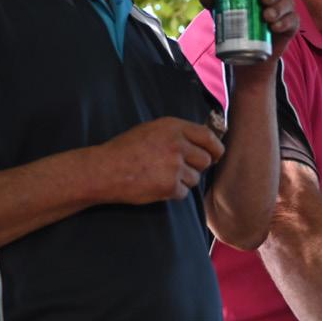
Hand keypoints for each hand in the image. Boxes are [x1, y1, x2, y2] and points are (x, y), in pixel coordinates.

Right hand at [91, 117, 225, 204]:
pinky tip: (156, 186)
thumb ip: (176, 133)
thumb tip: (202, 141)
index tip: (216, 155)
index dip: (216, 147)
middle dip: (197, 167)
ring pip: (195, 178)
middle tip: (179, 169)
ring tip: (161, 176)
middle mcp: (177, 144)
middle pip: (205, 160)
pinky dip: (173, 193)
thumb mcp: (151, 130)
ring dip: (183, 181)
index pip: (208, 136)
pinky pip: (183, 193)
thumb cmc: (125, 150)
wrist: (104, 170)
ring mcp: (174, 165)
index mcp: (173, 127)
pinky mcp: (170, 185)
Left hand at [198, 0, 298, 74]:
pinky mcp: (290, 26)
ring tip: (266, 16)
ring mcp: (286, 9)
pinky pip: (292, 21)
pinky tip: (275, 26)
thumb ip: (215, 0)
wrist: (247, 51)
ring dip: (279, 8)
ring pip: (288, 3)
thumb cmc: (237, 21)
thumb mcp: (224, 10)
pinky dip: (284, 23)